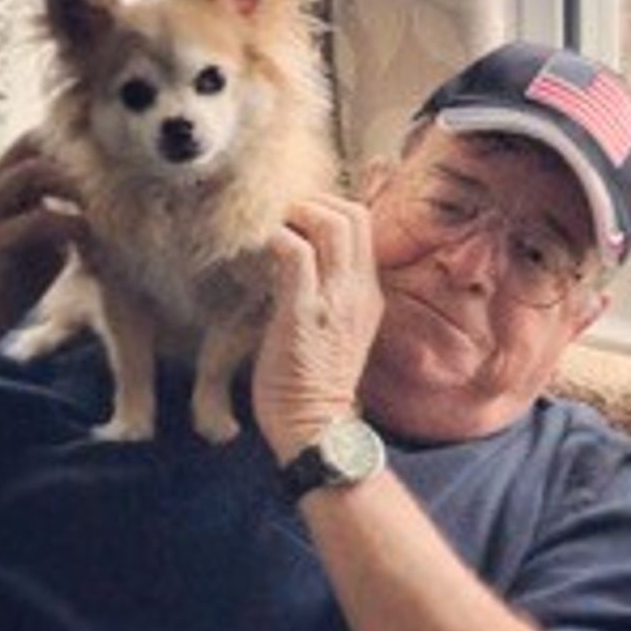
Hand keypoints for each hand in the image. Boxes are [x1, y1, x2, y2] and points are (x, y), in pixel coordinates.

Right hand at [0, 130, 87, 359]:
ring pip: (33, 172)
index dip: (74, 146)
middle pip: (34, 145)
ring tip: (100, 211)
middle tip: (111, 186)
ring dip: (75, 188)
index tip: (110, 168)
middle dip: (78, 161)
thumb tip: (109, 212)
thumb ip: (64, 221)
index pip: (35, 142)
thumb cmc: (7, 286)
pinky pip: (39, 219)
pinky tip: (90, 241)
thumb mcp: (44, 246)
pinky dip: (72, 225)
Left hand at [252, 194, 383, 462]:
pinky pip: (297, 255)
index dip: (331, 208)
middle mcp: (357, 291)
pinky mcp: (304, 314)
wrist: (318, 428)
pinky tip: (262, 253)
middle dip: (315, 203)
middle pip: (353, 214)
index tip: (300, 219)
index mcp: (367, 294)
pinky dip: (278, 241)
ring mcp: (335, 300)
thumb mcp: (338, 330)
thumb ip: (330, 295)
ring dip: (297, 215)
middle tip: (285, 219)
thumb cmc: (316, 382)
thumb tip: (301, 264)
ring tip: (275, 232)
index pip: (363, 226)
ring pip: (332, 224)